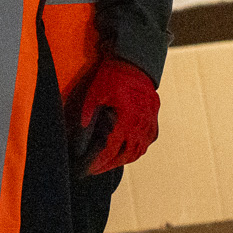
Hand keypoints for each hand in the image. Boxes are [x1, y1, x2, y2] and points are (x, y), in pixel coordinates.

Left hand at [71, 56, 159, 175]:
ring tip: (106, 163)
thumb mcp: (94, 96)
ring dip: (122, 160)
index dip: (97, 163)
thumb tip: (78, 144)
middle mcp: (142, 126)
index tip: (86, 170)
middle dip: (108, 165)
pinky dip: (135, 150)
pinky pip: (147, 142)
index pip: (110, 151)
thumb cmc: (112, 77)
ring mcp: (150, 124)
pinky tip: (125, 151)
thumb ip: (87, 120)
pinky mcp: (154, 120)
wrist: (135, 63)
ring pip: (138, 151)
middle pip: (125, 155)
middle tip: (93, 169)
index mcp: (127, 121)